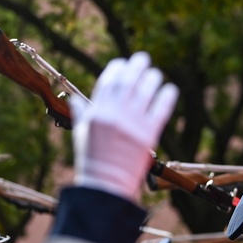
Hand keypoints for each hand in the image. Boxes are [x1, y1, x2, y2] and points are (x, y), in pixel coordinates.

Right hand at [71, 52, 178, 201]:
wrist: (106, 184)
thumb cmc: (92, 159)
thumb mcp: (80, 134)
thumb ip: (80, 114)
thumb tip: (73, 99)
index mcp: (96, 112)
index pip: (108, 81)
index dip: (117, 68)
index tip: (123, 63)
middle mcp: (114, 114)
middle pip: (128, 80)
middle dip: (136, 65)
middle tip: (143, 58)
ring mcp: (132, 123)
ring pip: (146, 90)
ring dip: (152, 78)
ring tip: (154, 74)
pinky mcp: (149, 133)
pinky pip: (162, 108)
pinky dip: (166, 95)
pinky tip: (169, 89)